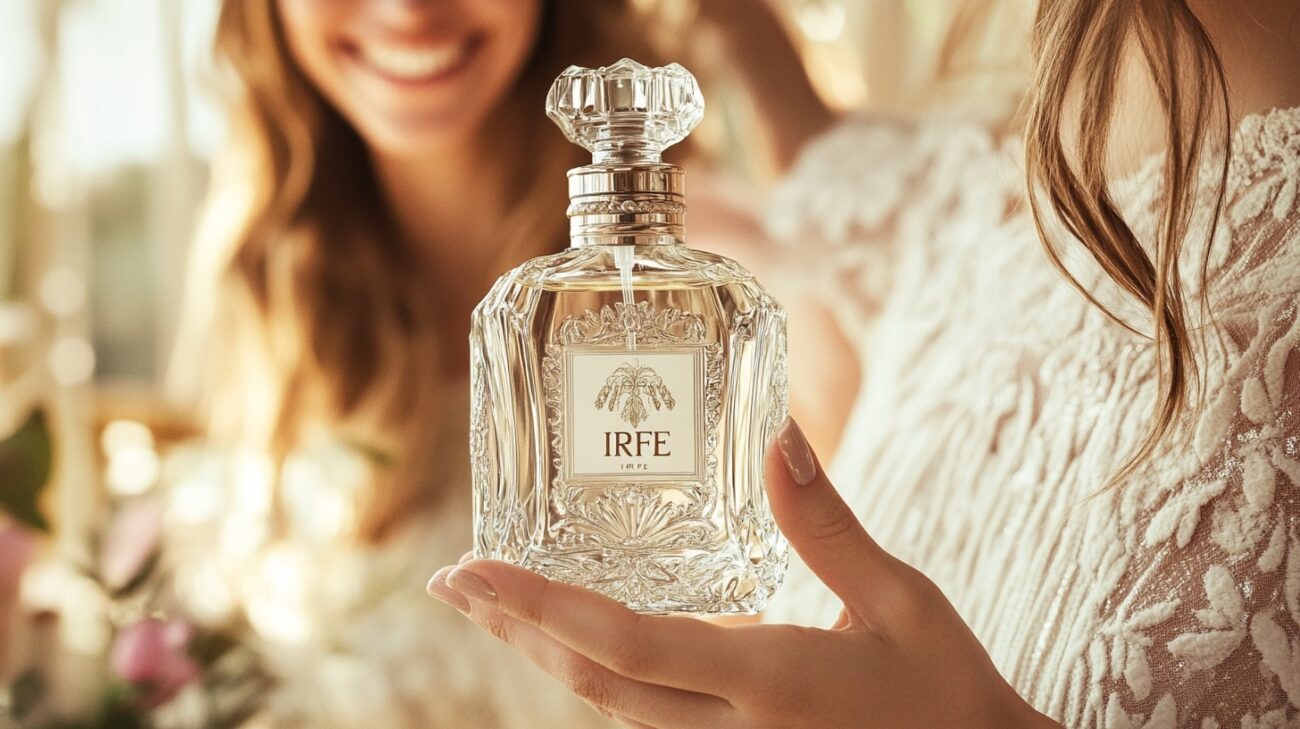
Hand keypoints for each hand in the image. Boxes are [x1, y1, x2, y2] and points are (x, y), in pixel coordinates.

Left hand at [428, 418, 1057, 728]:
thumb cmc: (952, 692)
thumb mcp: (902, 601)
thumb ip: (828, 525)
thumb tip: (776, 436)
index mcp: (768, 681)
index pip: (625, 643)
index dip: (537, 604)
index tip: (470, 569)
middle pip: (591, 683)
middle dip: (513, 629)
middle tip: (454, 580)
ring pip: (611, 709)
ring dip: (545, 652)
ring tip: (496, 601)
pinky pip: (648, 721)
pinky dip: (598, 675)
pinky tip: (583, 640)